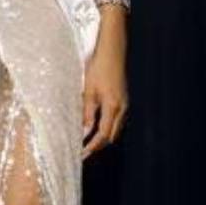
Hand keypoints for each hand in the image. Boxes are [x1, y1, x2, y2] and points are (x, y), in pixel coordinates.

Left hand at [82, 11, 127, 158]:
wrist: (112, 50)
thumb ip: (87, 111)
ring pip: (114, 127)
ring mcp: (125, 104)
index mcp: (113, 107)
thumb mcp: (88, 89)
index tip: (81, 154)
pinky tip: (95, 124)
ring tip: (86, 141)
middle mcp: (122, 108)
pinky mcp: (122, 98)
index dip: (92, 147)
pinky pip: (115, 119)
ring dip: (102, 136)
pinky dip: (106, 126)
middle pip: (111, 135)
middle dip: (98, 145)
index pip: (103, 135)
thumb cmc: (98, 67)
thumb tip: (83, 130)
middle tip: (82, 152)